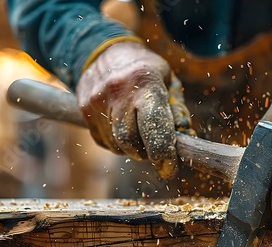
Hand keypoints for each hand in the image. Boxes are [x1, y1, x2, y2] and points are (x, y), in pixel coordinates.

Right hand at [76, 41, 190, 178]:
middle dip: (146, 153)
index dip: (162, 152)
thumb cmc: (145, 70)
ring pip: (117, 145)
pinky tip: (124, 130)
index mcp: (145, 82)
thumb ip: (178, 111)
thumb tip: (187, 142)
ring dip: (132, 149)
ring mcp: (96, 101)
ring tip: (140, 135)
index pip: (153, 126)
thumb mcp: (168, 81)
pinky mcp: (84, 110)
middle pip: (130, 141)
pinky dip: (118, 145)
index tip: (169, 169)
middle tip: (156, 151)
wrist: (102, 51)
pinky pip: (104, 142)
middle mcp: (117, 91)